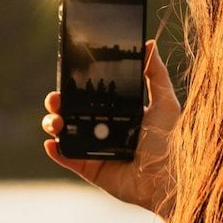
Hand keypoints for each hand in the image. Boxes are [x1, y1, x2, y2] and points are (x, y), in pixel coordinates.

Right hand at [42, 39, 181, 216]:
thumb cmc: (171, 141)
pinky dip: (56, 151)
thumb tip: (148, 45)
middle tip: (56, 99)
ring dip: (53, 124)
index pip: (90, 96)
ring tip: (55, 122)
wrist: (169, 177)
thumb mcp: (165, 102)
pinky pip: (67, 158)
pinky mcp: (90, 168)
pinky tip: (51, 142)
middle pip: (72, 112)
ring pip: (64, 133)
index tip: (66, 77)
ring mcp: (94, 149)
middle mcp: (103, 129)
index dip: (76, 87)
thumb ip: (155, 74)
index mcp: (117, 113)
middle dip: (58, 103)